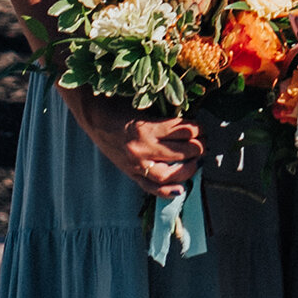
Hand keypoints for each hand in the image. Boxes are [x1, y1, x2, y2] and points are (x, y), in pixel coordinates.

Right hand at [64, 93, 204, 193]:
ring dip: (189, 169)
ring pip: (170, 174)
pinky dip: (167, 191)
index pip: (184, 130)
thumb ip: (166, 117)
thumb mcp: (145, 106)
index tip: (201, 127)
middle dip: (199, 146)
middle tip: (204, 142)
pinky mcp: (130, 173)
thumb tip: (191, 125)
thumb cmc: (120, 106)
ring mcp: (136, 164)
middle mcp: (143, 149)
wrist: (94, 117)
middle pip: (182, 152)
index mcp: (147, 128)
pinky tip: (180, 189)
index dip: (198, 128)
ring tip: (197, 162)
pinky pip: (150, 188)